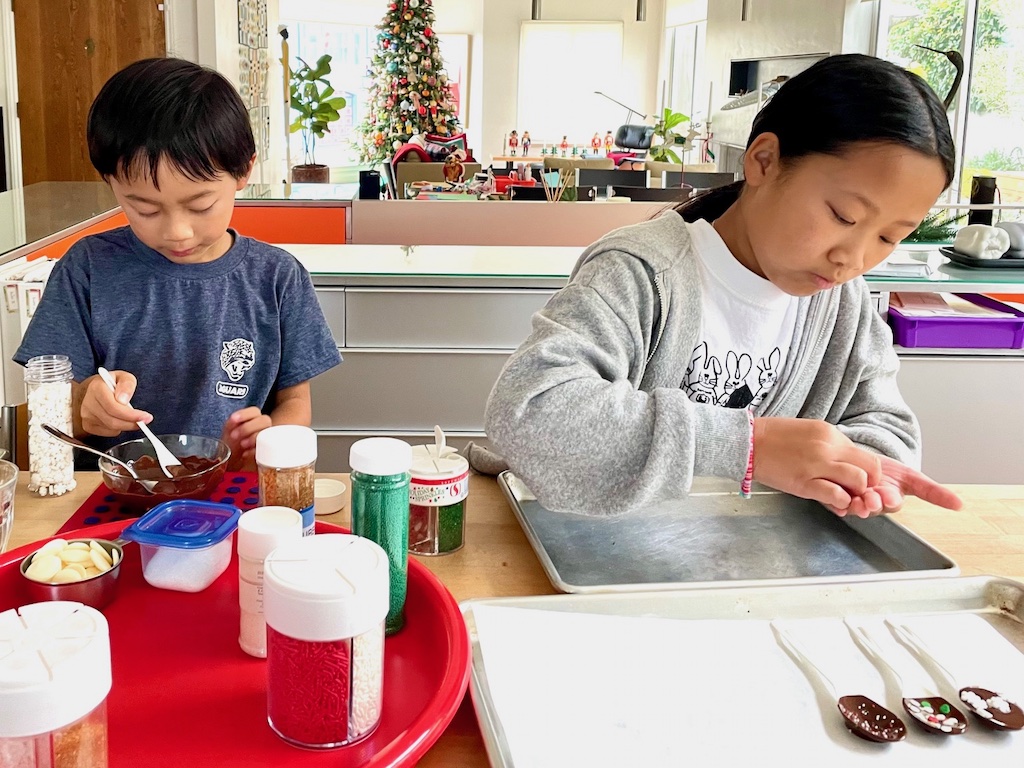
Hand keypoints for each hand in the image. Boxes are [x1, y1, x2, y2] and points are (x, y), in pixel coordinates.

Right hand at [76, 370, 151, 436]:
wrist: (94, 390)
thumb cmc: (111, 383)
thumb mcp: (124, 377)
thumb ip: (127, 385)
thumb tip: (123, 399)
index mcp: (96, 388)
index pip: (113, 407)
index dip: (131, 415)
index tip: (146, 417)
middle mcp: (88, 403)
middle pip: (113, 421)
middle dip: (132, 423)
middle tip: (145, 421)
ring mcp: (86, 416)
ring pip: (111, 428)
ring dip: (126, 425)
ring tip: (133, 417)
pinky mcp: (88, 425)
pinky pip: (108, 432)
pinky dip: (118, 428)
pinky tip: (120, 419)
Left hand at [221, 407, 271, 470]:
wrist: (232, 461)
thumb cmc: (231, 443)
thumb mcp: (229, 432)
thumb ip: (233, 423)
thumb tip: (233, 420)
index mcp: (253, 419)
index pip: (254, 411)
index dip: (244, 414)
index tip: (233, 419)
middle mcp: (263, 427)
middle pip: (264, 420)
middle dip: (248, 427)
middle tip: (234, 436)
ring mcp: (267, 438)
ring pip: (267, 433)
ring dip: (254, 437)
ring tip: (242, 445)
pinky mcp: (267, 452)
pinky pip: (267, 449)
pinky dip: (255, 450)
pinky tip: (245, 454)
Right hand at [752, 417, 881, 509]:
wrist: (747, 443)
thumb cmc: (774, 437)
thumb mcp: (810, 431)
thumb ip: (831, 445)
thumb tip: (847, 462)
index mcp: (830, 433)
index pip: (866, 455)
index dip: (869, 472)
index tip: (862, 480)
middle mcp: (828, 447)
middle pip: (870, 468)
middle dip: (869, 484)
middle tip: (857, 491)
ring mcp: (817, 465)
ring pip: (858, 482)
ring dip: (856, 493)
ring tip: (844, 496)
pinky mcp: (804, 483)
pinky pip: (836, 495)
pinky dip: (840, 502)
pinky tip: (832, 501)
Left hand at [826, 456, 962, 517]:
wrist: (858, 463)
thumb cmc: (886, 473)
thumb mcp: (911, 479)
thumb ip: (933, 491)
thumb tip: (960, 505)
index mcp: (891, 497)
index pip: (893, 502)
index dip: (890, 500)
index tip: (889, 497)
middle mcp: (873, 502)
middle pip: (873, 506)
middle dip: (873, 502)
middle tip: (870, 496)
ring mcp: (854, 501)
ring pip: (854, 506)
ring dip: (855, 503)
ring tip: (856, 496)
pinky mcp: (836, 498)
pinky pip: (835, 502)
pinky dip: (836, 500)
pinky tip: (838, 496)